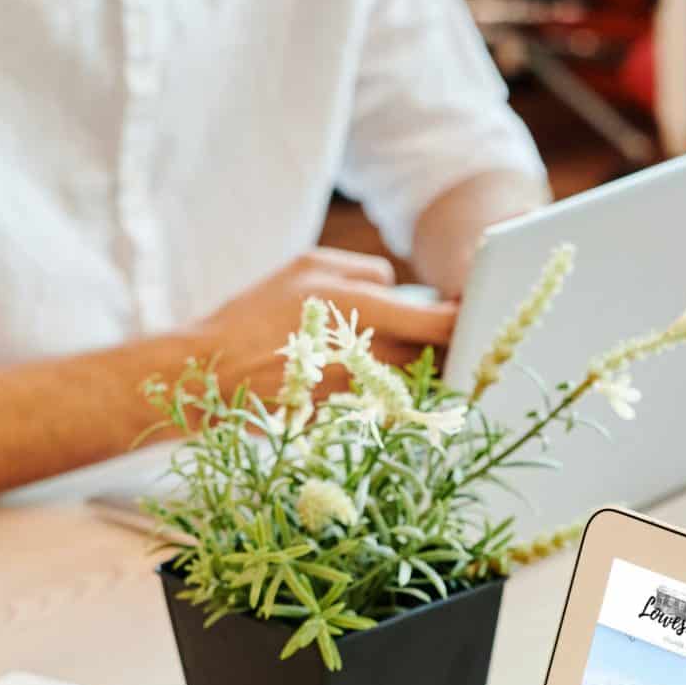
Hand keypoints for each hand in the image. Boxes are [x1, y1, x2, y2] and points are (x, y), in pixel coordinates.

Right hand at [181, 248, 457, 399]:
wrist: (213, 371)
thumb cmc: (256, 311)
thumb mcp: (308, 266)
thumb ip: (365, 271)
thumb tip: (401, 286)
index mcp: (360, 310)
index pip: (439, 323)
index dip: (465, 319)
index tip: (472, 313)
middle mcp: (366, 356)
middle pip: (435, 358)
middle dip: (448, 347)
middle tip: (454, 335)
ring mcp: (358, 392)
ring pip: (415, 384)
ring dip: (423, 372)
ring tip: (416, 357)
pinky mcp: (346, 418)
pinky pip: (386, 404)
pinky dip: (392, 393)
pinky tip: (379, 382)